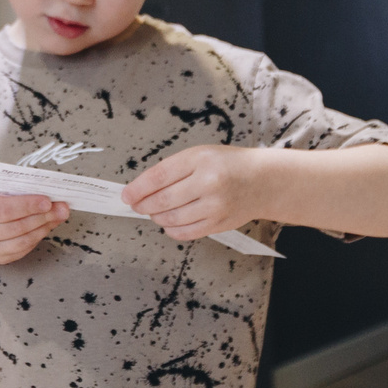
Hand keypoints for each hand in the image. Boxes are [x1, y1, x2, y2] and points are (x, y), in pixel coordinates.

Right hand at [0, 190, 68, 264]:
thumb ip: (12, 191)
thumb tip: (46, 194)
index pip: (2, 209)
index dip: (26, 205)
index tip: (47, 201)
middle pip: (14, 227)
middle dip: (41, 217)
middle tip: (61, 208)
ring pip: (20, 242)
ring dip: (43, 229)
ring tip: (57, 217)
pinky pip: (20, 251)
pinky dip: (36, 239)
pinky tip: (45, 227)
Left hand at [121, 146, 265, 241]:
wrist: (261, 181)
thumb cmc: (228, 165)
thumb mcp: (199, 155)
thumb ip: (172, 170)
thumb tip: (141, 189)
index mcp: (200, 159)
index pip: (158, 176)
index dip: (137, 188)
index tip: (126, 195)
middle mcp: (208, 182)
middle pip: (162, 200)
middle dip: (143, 205)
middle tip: (136, 205)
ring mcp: (215, 206)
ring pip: (172, 219)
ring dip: (156, 217)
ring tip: (154, 212)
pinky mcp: (219, 223)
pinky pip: (186, 233)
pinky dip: (171, 230)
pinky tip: (168, 222)